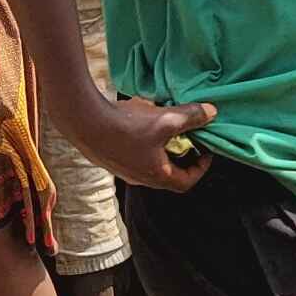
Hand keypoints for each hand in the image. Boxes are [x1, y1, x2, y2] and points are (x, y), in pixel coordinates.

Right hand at [53, 82, 220, 194]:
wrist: (83, 122)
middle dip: (181, 156)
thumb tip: (212, 112)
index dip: (201, 168)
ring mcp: (123, 170)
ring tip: (164, 128)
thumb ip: (191, 116)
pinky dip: (144, 144)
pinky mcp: (110, 159)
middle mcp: (140, 179)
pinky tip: (139, 124)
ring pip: (150, 164)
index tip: (205, 150)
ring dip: (161, 149)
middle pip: (168, 173)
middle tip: (187, 137)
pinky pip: (134, 156)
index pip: (186, 182)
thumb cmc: (126, 126)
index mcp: (157, 175)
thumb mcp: (165, 119)